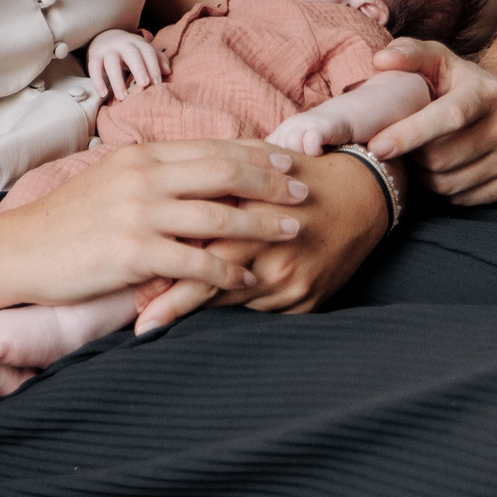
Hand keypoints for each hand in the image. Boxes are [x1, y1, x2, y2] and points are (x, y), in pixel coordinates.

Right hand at [0, 140, 310, 312]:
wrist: (19, 251)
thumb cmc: (67, 221)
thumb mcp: (110, 181)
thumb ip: (153, 175)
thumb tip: (198, 173)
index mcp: (139, 156)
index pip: (212, 147)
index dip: (257, 151)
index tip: (291, 157)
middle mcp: (142, 177)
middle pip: (224, 171)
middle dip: (272, 180)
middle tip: (306, 188)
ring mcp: (137, 214)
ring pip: (218, 214)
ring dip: (263, 223)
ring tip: (294, 229)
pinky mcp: (132, 253)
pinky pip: (195, 262)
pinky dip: (228, 271)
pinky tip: (250, 279)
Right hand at [88, 29, 162, 98]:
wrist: (105, 37)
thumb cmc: (130, 50)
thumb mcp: (143, 51)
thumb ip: (157, 60)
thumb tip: (168, 72)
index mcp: (138, 43)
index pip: (148, 53)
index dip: (153, 67)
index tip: (157, 83)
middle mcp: (123, 44)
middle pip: (131, 54)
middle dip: (138, 69)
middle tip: (144, 84)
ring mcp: (108, 50)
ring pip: (111, 63)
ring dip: (117, 80)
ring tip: (122, 97)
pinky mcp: (94, 56)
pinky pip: (94, 68)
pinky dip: (97, 81)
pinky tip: (103, 94)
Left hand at [135, 149, 386, 327]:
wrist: (361, 195)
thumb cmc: (295, 176)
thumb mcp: (253, 170)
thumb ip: (211, 181)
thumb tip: (159, 191)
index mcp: (254, 215)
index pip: (203, 253)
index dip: (168, 276)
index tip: (135, 296)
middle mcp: (275, 253)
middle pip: (215, 286)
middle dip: (176, 306)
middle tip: (141, 326)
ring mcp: (293, 281)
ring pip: (236, 302)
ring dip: (201, 307)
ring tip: (158, 320)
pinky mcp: (307, 300)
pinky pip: (262, 312)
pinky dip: (235, 309)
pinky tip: (211, 315)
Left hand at [368, 41, 496, 204]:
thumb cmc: (467, 85)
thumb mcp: (441, 60)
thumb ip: (409, 54)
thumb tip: (381, 61)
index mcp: (486, 92)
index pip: (447, 117)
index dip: (409, 134)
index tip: (377, 145)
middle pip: (441, 158)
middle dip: (412, 155)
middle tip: (401, 145)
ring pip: (448, 183)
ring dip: (424, 174)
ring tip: (422, 155)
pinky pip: (463, 198)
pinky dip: (445, 188)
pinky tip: (446, 168)